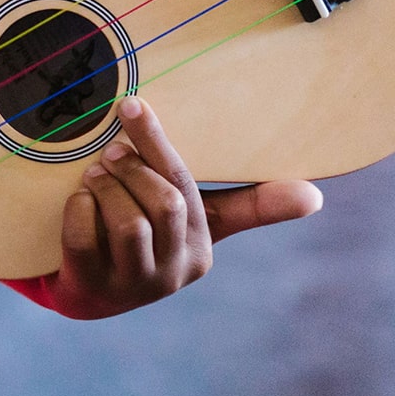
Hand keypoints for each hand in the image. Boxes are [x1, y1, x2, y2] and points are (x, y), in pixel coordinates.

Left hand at [45, 96, 322, 319]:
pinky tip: (80, 201)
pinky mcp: (93, 288)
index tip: (134, 105)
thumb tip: (316, 195)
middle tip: (109, 152)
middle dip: (131, 169)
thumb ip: (248, 204)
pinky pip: (84, 237)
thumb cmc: (150, 238)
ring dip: (105, 189)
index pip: (186, 187)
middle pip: (164, 203)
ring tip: (95, 176)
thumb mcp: (196, 220)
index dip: (158, 144)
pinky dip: (78, 209)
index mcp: (202, 246)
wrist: (92, 290)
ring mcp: (134, 284)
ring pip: (127, 223)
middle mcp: (175, 270)